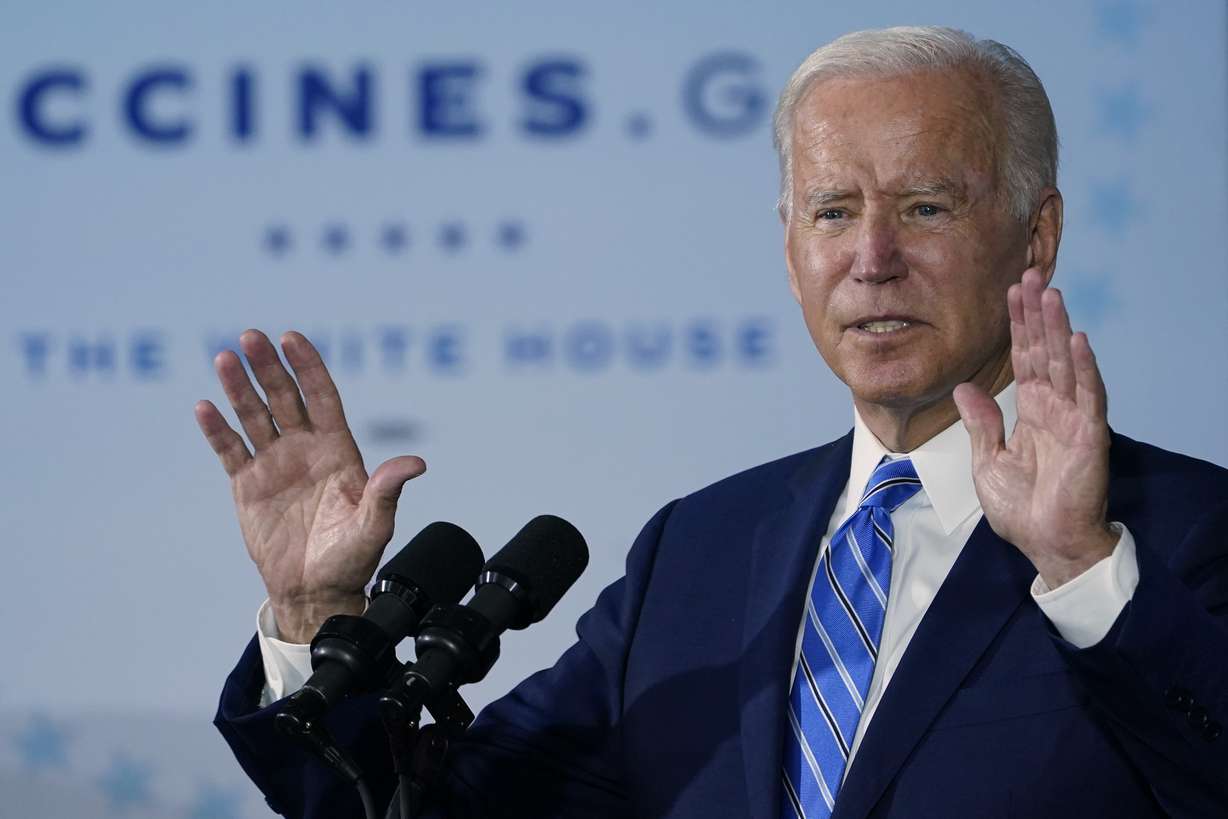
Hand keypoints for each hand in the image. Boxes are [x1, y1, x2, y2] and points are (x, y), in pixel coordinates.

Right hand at [195, 330, 426, 642]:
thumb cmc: (351, 558)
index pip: (321, 396)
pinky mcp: (248, 485)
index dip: (308, 366)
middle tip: (251, 336)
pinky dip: (217, 430)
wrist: (315, 590)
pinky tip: (205, 407)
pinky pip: (231, 450)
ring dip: (239, 387)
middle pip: (284, 397)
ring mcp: (275, 463)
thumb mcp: (374, 524)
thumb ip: (387, 491)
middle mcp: (305, 448)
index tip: (292, 338)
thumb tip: (415, 463)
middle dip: (269, 366)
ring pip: (254, 415)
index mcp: (337, 449)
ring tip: (225, 358)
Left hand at [953, 269, 1116, 588]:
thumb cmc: (1022, 509)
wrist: (1046, 544)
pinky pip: (1087, 396)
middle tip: (1029, 275)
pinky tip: (1076, 339)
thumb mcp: (988, 461)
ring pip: (1066, 363)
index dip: (1018, 326)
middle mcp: (1055, 408)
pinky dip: (1084, 367)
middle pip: (1045, 351)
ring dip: (1058, 327)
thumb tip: (963, 388)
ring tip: (1050, 293)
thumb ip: (981, 423)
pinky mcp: (1090, 436)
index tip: (1011, 292)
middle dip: (1037, 314)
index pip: (1025, 359)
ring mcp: (1074, 419)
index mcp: (1032, 412)